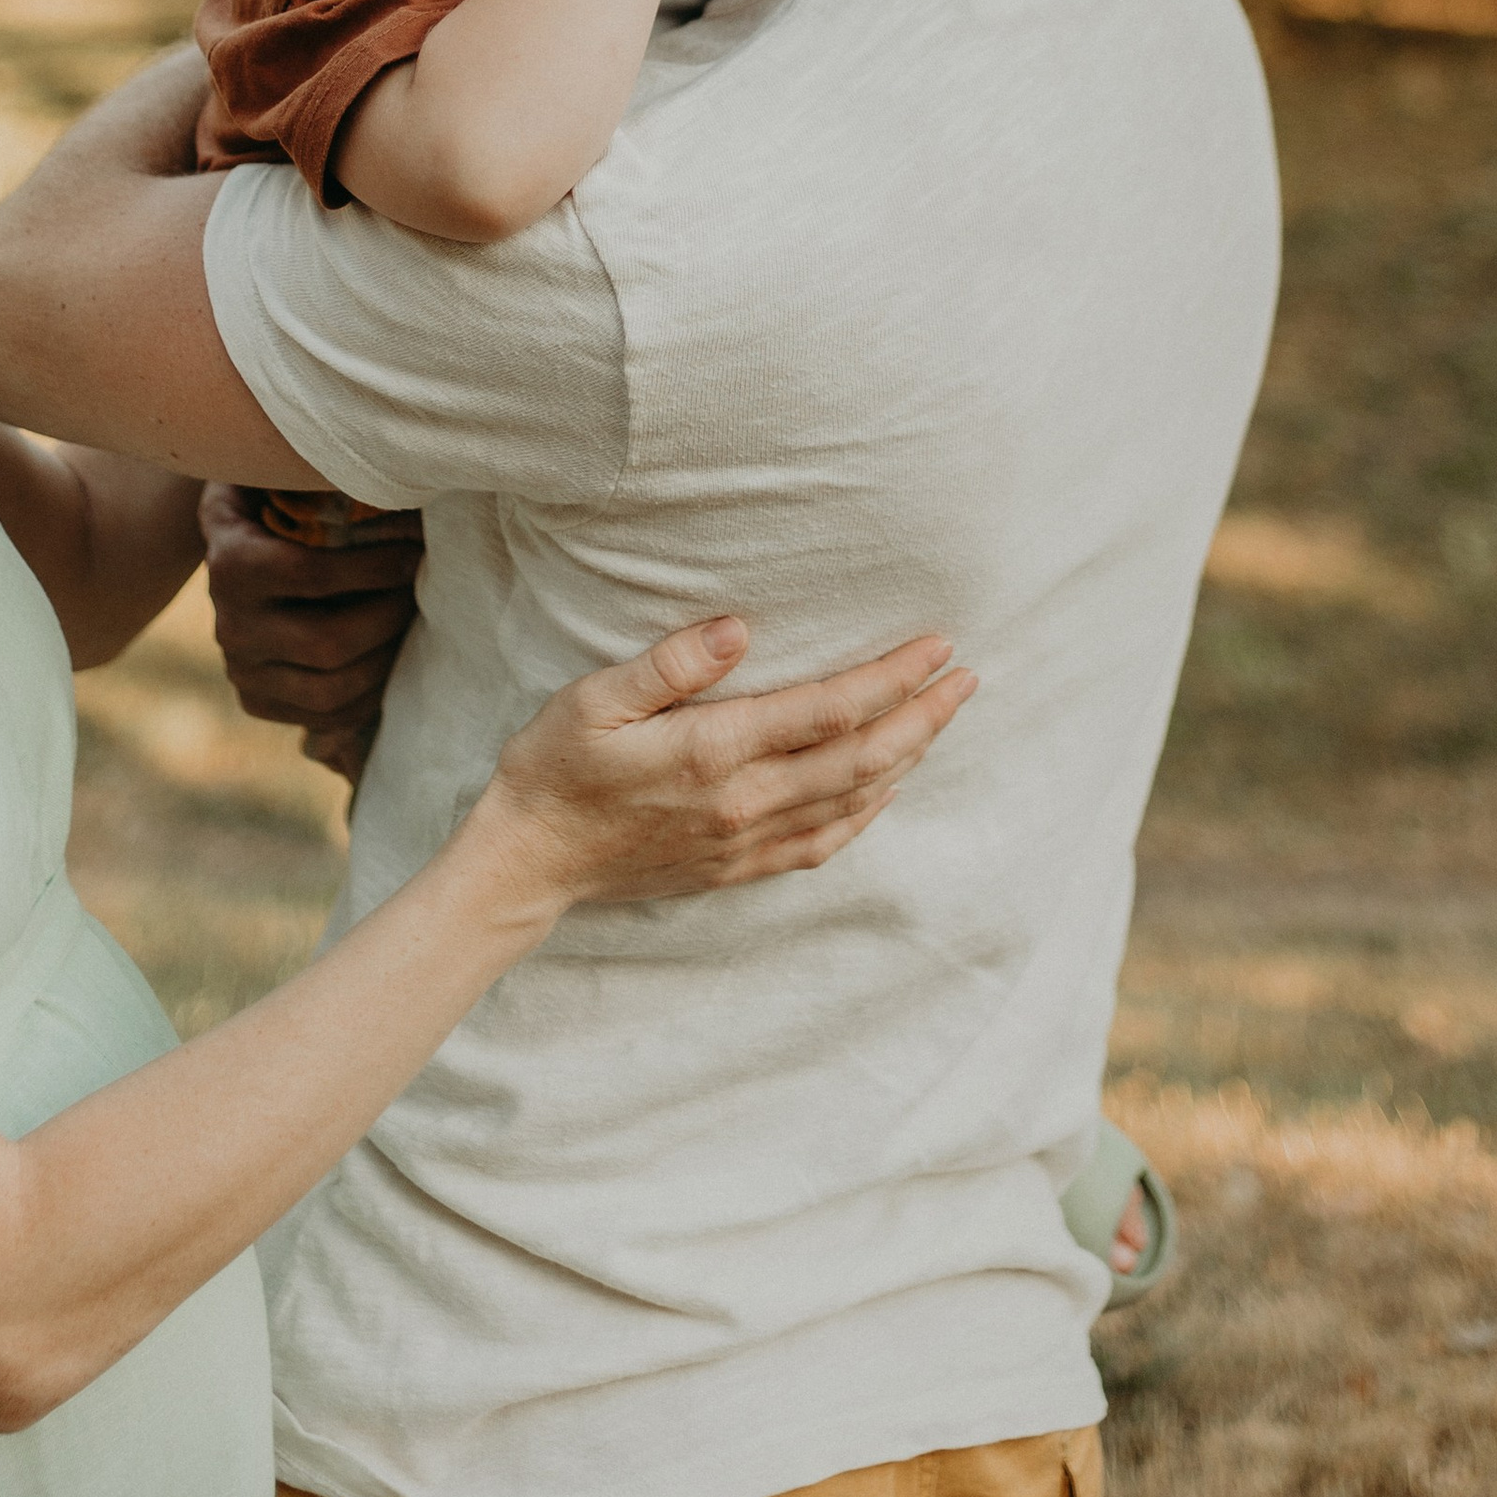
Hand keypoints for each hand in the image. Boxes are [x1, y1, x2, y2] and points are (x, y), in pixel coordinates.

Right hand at [201, 483, 422, 784]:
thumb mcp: (277, 468)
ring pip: (330, 689)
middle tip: (422, 591)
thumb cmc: (273, 495)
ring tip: (412, 624)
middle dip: (390, 618)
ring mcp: (241, 669)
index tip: (417, 552)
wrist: (231, 543)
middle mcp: (229, 624)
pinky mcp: (256, 700)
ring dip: (387, 660)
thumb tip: (387, 461)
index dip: (375, 567)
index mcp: (231, 562)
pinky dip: (370, 696)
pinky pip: (324, 717)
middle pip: (327, 643)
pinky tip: (392, 659)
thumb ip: (312, 466)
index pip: (313, 574)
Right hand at [470, 616, 972, 911]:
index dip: (891, 677)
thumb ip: (669, 664)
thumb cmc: (555, 766)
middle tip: (967, 677)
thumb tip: (739, 630)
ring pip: (853, 801)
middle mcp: (742, 802)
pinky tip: (887, 786)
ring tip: (942, 718)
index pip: (829, 711)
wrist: (529, 860)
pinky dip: (869, 811)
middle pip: (861, 758)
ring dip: (908, 758)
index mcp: (712, 752)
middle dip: (922, 715)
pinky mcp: (739, 867)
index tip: (936, 645)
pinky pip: (825, 842)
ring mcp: (746, 841)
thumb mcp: (593, 699)